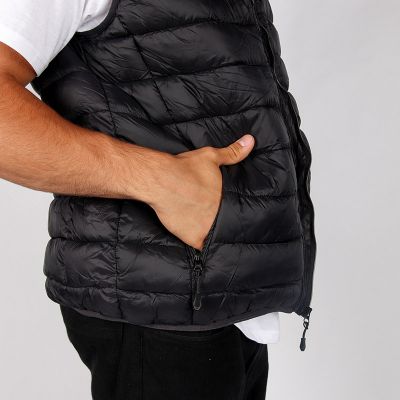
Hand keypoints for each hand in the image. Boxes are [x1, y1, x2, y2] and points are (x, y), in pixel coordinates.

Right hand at [149, 134, 254, 249]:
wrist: (162, 181)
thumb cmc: (186, 168)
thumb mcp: (211, 157)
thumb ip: (232, 152)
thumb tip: (251, 141)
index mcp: (225, 198)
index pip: (236, 210)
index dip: (235, 212)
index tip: (233, 213)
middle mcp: (220, 215)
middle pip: (227, 224)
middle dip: (225, 223)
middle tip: (221, 223)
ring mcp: (208, 228)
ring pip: (216, 236)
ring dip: (214, 235)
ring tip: (215, 236)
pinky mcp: (194, 238)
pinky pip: (202, 247)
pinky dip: (202, 246)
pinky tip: (204, 247)